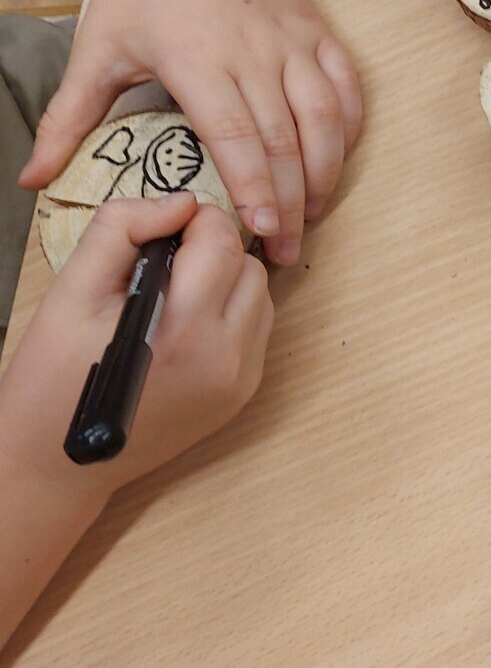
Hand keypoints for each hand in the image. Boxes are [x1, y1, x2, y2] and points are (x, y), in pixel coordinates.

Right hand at [0, 194, 273, 506]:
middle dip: (211, 250)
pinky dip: (230, 314)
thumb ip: (121, 231)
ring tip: (172, 295)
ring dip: (226, 281)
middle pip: (248, 265)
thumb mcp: (71, 291)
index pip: (220, 240)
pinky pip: (256, 331)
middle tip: (162, 262)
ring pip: (261, 295)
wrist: (55, 464)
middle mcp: (226, 357)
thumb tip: (180, 203)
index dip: (193, 220)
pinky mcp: (242, 395)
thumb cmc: (52, 377)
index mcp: (183, 328)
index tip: (162, 228)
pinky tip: (184, 325)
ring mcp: (240, 380)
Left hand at [17, 0, 362, 265]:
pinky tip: (338, 156)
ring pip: (325, 116)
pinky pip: (346, 84)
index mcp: (199, 63)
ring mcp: (292, 39)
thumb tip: (32, 181)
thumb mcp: (96, 54)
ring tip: (314, 210)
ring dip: (326, 169)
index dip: (254, 189)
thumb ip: (68, 122)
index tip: (259, 231)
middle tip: (286, 248)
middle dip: (291, 201)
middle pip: (285, 140)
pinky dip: (349, 125)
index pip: (238, 139)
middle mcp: (254, 53)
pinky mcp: (315, 27)